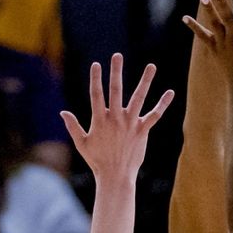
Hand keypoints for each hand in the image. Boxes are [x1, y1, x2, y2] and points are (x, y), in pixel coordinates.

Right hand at [60, 53, 173, 180]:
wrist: (115, 176)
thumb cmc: (97, 160)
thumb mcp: (81, 143)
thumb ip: (73, 126)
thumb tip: (62, 112)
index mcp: (100, 120)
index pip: (96, 95)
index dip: (95, 79)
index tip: (96, 64)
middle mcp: (116, 119)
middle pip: (116, 91)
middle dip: (116, 72)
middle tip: (117, 55)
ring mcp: (130, 124)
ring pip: (139, 98)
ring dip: (145, 81)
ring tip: (152, 66)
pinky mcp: (143, 131)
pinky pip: (155, 115)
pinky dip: (163, 104)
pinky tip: (170, 92)